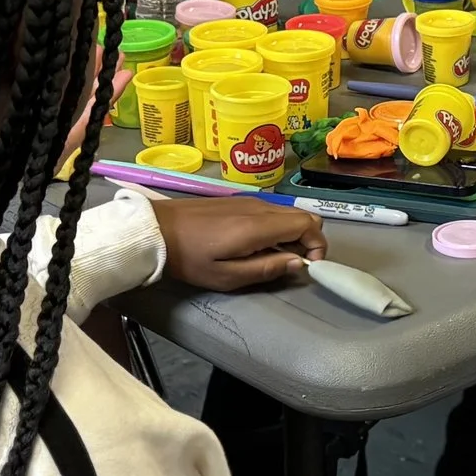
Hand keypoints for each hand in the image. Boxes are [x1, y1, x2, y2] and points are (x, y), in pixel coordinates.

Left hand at [154, 196, 325, 290]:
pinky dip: (278, 227)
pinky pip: (272, 211)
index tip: (309, 266)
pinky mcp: (239, 200)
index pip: (308, 224)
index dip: (318, 245)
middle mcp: (260, 207)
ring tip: (274, 257)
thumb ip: (266, 269)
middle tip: (293, 264)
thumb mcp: (227, 276)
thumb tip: (298, 264)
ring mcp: (250, 200)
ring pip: (288, 212)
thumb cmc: (190, 259)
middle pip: (304, 215)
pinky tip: (257, 244)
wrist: (157, 230)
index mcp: (259, 225)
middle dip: (309, 240)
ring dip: (293, 234)